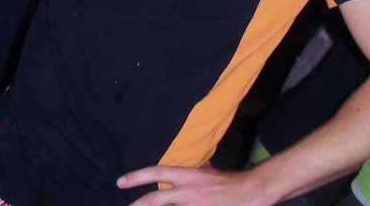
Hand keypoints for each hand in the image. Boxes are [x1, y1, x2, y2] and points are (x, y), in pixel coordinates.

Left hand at [118, 165, 266, 205]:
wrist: (248, 194)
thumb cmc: (227, 182)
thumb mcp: (207, 171)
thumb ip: (192, 171)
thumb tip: (182, 167)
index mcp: (187, 176)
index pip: (157, 172)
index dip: (137, 177)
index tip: (120, 182)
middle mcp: (187, 191)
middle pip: (155, 199)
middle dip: (137, 205)